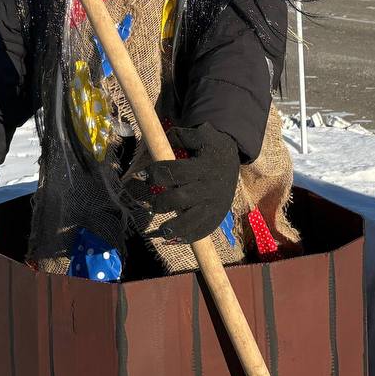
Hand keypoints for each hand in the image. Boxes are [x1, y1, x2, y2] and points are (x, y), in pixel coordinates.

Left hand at [137, 123, 240, 243]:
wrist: (233, 160)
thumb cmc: (208, 147)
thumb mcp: (199, 135)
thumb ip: (179, 137)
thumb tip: (156, 143)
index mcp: (203, 166)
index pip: (176, 173)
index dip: (156, 174)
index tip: (141, 176)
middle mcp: (209, 187)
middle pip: (181, 199)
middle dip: (161, 203)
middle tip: (147, 204)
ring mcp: (215, 204)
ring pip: (193, 220)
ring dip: (174, 227)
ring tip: (159, 230)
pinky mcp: (217, 216)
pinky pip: (203, 231)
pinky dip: (188, 238)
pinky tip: (172, 240)